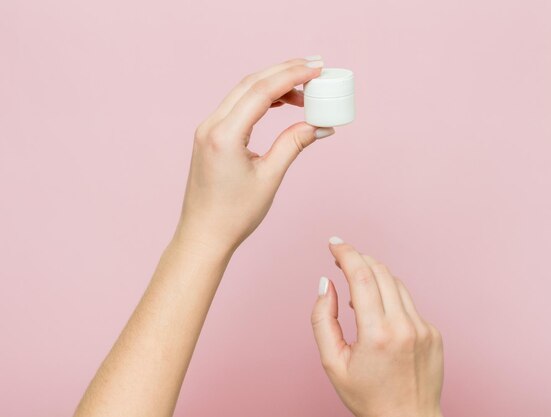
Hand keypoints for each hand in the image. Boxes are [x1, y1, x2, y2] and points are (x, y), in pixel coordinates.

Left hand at [174, 57, 334, 252]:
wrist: (204, 235)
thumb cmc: (233, 215)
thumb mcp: (270, 178)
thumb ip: (293, 144)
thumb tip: (319, 125)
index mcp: (225, 135)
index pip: (261, 91)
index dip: (291, 75)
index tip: (317, 68)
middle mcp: (211, 126)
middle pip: (251, 83)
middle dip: (284, 71)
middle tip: (315, 67)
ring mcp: (207, 129)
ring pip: (243, 92)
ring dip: (273, 84)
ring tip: (304, 90)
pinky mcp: (210, 136)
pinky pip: (237, 106)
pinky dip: (260, 99)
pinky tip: (281, 103)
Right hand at [311, 237, 443, 416]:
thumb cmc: (368, 397)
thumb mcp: (332, 363)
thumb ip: (323, 319)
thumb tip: (326, 283)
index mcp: (377, 334)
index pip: (362, 276)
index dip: (346, 253)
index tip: (334, 242)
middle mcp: (405, 326)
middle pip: (381, 272)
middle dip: (359, 259)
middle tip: (341, 259)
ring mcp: (424, 328)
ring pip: (396, 284)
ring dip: (374, 276)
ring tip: (357, 290)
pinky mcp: (434, 332)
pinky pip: (408, 304)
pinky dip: (390, 299)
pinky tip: (379, 316)